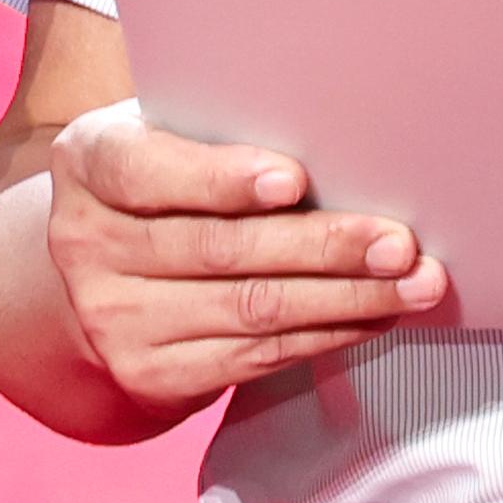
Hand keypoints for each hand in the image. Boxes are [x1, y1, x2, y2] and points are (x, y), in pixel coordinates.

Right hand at [43, 105, 447, 413]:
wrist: (99, 265)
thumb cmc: (163, 173)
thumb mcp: (166, 129)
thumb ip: (220, 127)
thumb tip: (337, 128)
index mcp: (89, 161)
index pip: (148, 172)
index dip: (222, 178)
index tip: (294, 180)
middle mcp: (88, 244)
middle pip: (220, 249)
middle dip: (322, 247)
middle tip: (399, 243)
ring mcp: (114, 319)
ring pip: (250, 310)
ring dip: (346, 299)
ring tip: (414, 285)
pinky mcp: (151, 374)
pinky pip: (254, 356)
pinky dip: (325, 334)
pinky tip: (375, 316)